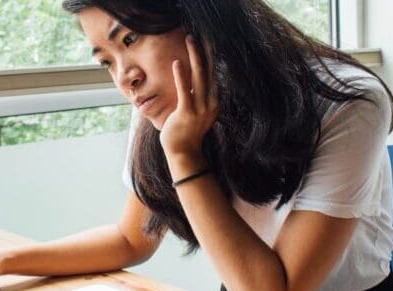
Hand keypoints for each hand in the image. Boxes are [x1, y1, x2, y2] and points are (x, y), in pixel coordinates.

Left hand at [160, 35, 218, 159]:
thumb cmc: (186, 133)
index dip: (210, 58)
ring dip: (194, 56)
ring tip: (190, 40)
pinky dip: (182, 76)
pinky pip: (186, 91)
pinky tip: (178, 63)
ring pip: (199, 77)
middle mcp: (210, 103)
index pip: (213, 75)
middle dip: (205, 51)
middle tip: (201, 35)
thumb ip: (197, 99)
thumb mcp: (195, 114)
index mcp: (213, 103)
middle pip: (209, 71)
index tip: (207, 43)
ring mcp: (200, 108)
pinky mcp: (187, 113)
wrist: (183, 154)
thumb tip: (193, 86)